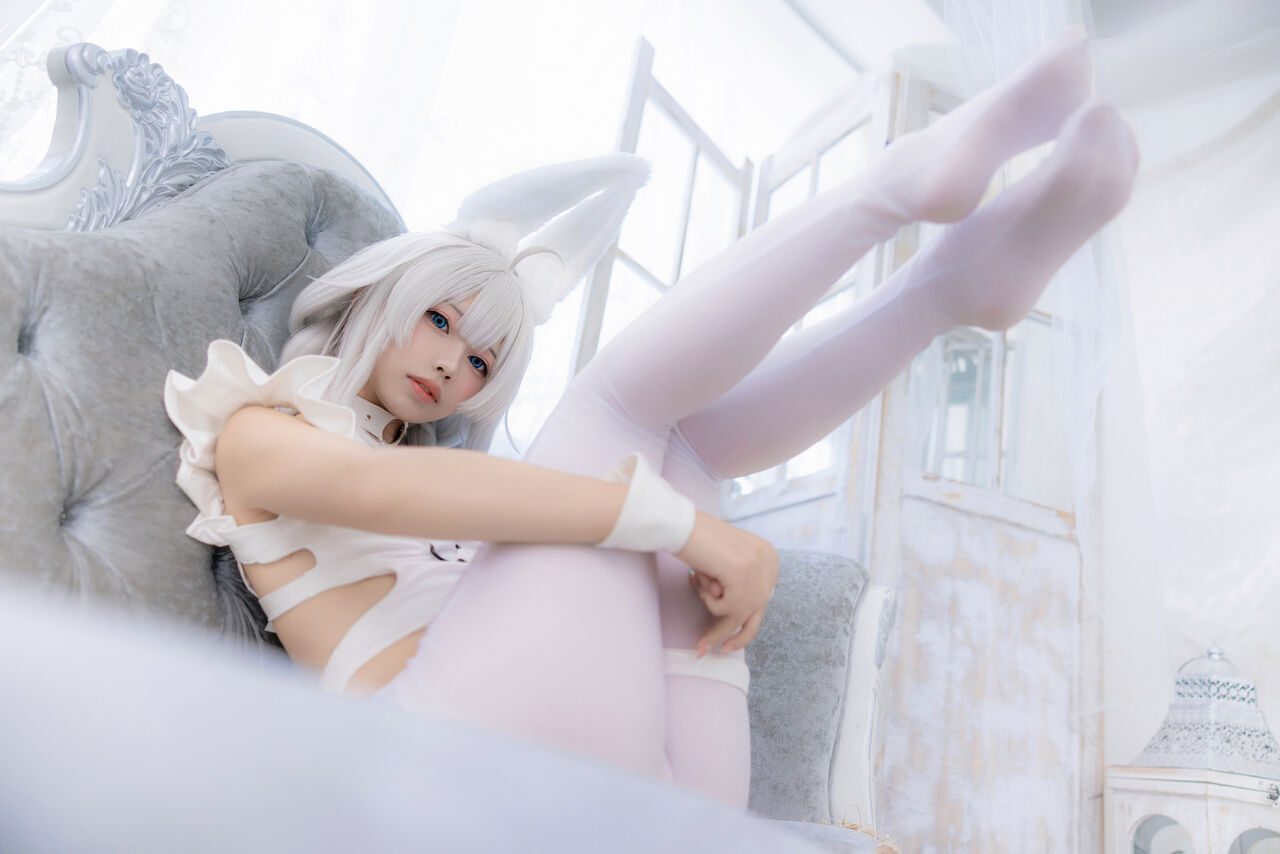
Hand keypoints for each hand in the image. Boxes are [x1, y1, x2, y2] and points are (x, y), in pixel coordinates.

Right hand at [675, 510, 777, 657]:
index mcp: (770, 558)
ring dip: (712, 606)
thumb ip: (741, 584)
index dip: (744, 621)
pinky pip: (724, 609)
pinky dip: (707, 600)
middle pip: (755, 613)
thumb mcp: (728, 563)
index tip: (729, 639)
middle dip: (737, 635)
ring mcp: (757, 570)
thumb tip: (741, 617)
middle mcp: (769, 563)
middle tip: (722, 650)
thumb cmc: (697, 541)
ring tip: (697, 581)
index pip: (762, 601)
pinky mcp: (742, 575)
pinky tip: (698, 577)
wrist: (681, 524)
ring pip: (738, 615)